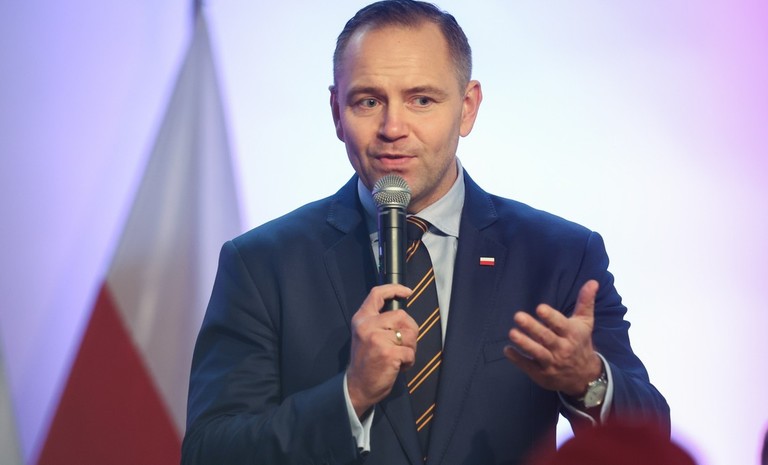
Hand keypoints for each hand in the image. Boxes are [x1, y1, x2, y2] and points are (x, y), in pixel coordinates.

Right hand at [346, 284, 418, 417]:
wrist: (357, 387)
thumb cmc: (366, 362)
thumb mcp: (365, 335)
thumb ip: (379, 322)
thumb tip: (402, 315)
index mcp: (361, 319)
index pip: (377, 294)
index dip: (394, 289)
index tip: (407, 292)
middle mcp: (368, 326)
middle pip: (402, 315)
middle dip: (410, 330)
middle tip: (403, 344)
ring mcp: (377, 338)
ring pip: (409, 333)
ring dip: (410, 347)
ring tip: (398, 356)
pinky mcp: (388, 353)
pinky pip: (410, 352)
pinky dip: (409, 361)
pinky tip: (398, 366)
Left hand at [503, 280, 602, 395]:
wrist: (585, 377)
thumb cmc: (580, 343)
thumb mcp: (585, 323)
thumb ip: (585, 302)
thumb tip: (592, 281)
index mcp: (572, 334)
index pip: (561, 324)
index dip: (551, 317)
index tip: (540, 308)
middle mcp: (562, 349)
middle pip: (546, 338)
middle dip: (532, 327)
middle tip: (518, 316)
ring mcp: (552, 363)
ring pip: (537, 352)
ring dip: (524, 343)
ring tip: (512, 333)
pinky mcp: (542, 374)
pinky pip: (529, 366)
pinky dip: (518, 359)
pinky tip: (508, 350)